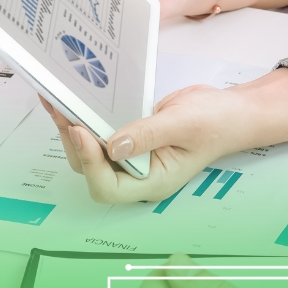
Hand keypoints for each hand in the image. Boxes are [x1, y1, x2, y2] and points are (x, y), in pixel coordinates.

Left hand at [40, 85, 251, 202]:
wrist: (230, 110)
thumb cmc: (216, 122)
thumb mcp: (183, 125)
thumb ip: (147, 136)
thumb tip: (111, 145)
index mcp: (152, 182)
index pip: (108, 186)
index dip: (90, 162)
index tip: (81, 131)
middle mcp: (138, 174)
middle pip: (91, 170)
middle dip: (73, 142)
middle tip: (61, 110)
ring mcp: (132, 156)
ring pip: (91, 151)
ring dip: (72, 129)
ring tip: (57, 102)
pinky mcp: (129, 136)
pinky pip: (100, 132)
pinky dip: (85, 117)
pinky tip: (73, 100)